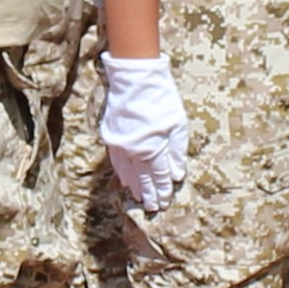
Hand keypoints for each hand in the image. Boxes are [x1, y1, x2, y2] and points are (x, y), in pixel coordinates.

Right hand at [97, 52, 188, 213]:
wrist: (134, 79)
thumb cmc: (161, 99)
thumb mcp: (177, 125)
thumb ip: (177, 152)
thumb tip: (176, 175)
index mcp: (153, 148)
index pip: (159, 176)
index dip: (162, 190)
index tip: (164, 202)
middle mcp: (134, 150)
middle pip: (143, 178)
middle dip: (149, 194)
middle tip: (153, 208)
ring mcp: (120, 144)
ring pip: (127, 172)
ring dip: (135, 186)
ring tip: (140, 198)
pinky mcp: (111, 136)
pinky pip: (117, 161)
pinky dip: (122, 172)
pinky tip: (126, 180)